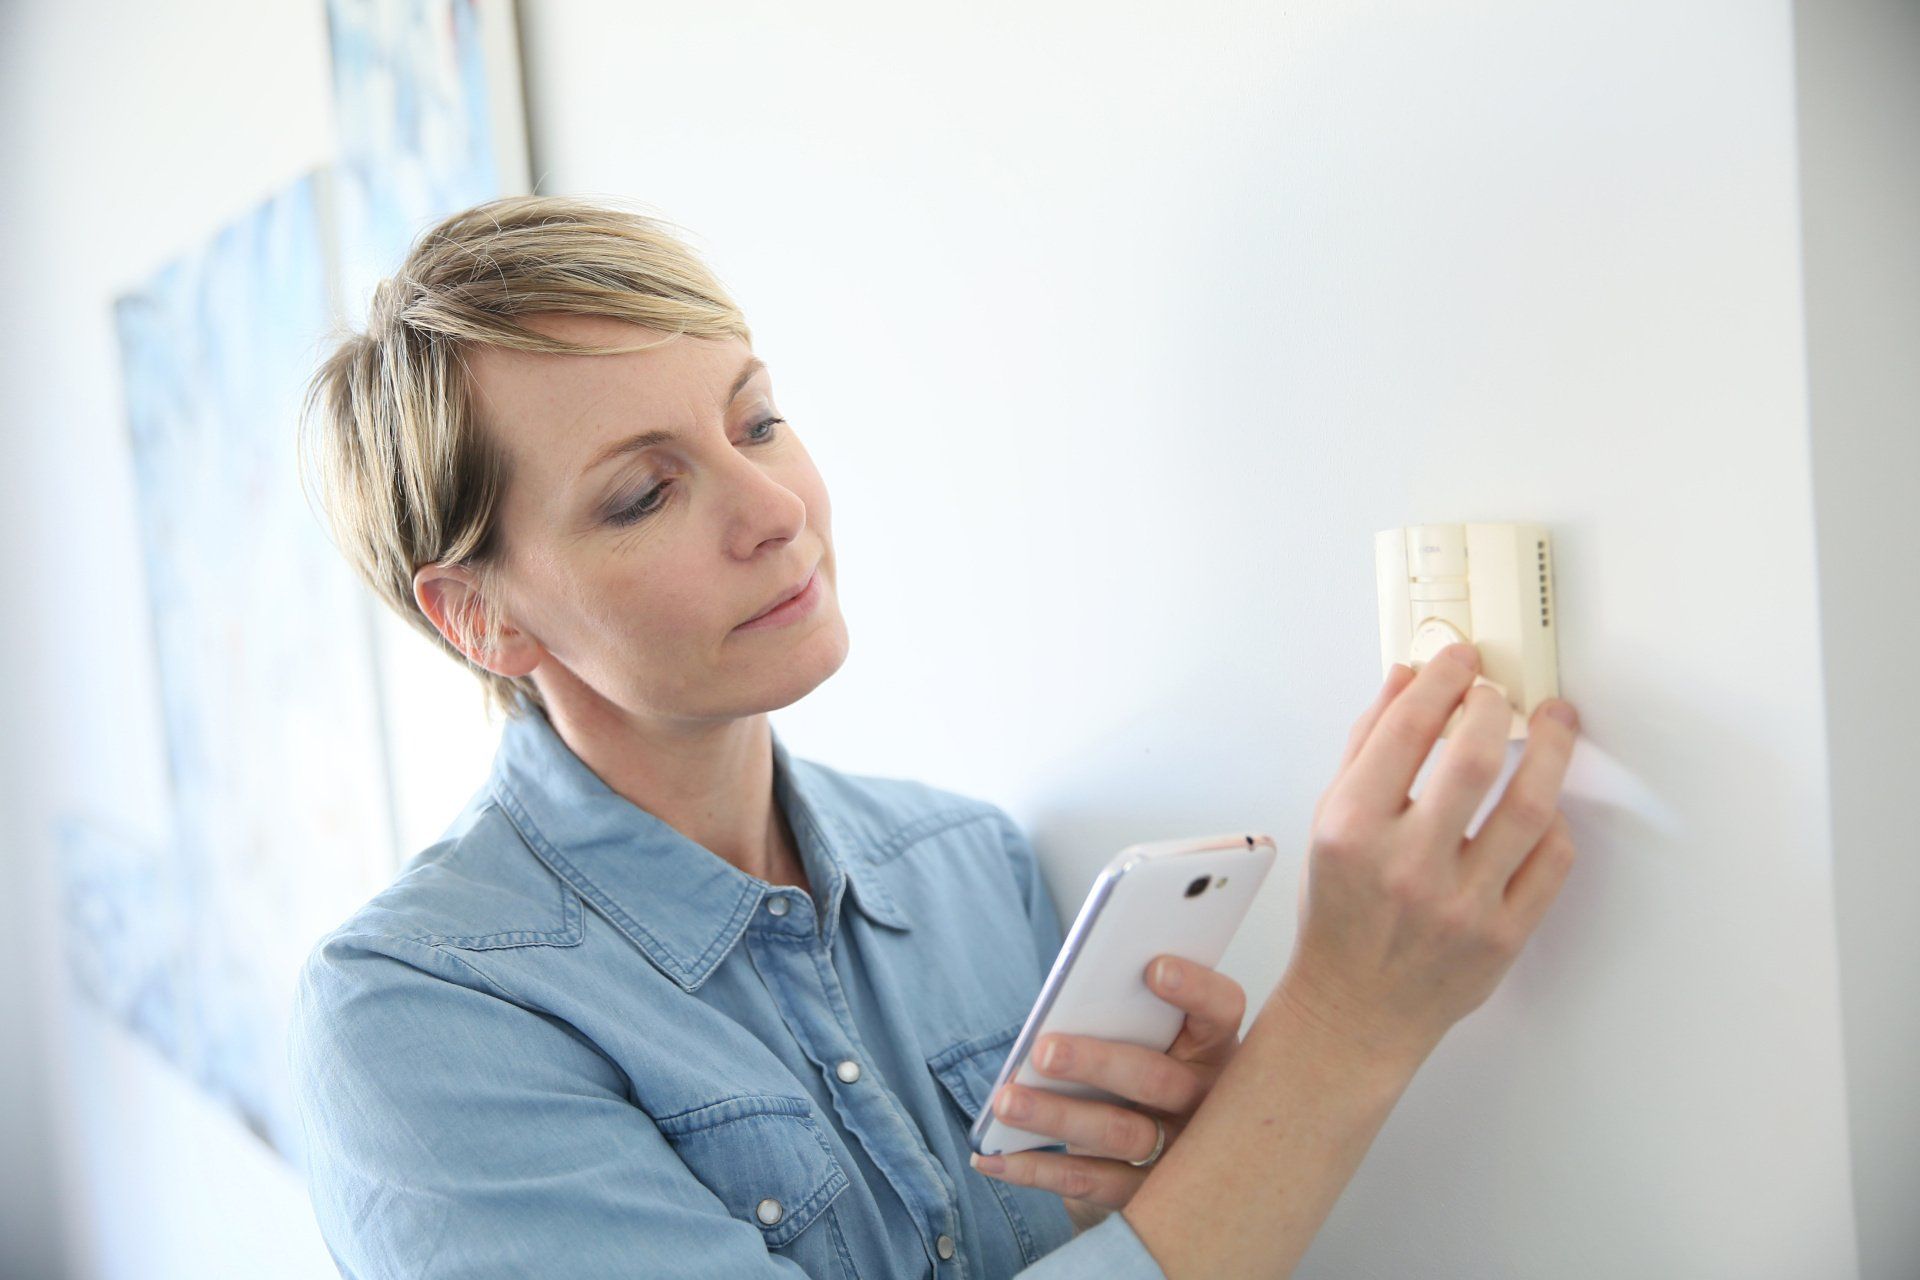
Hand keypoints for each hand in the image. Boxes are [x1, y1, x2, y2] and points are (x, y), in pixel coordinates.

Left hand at [968, 954, 1246, 1228]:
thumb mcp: (1152, 1044)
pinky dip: (1035, 1169)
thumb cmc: (1144, 1075)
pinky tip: (992, 1160)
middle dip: (1096, 1062)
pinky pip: (1090, 1184)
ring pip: (1121, 1133)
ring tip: (1006, 1102)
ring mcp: (1182, 1154)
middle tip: (1044, 1051)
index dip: (1195, 989)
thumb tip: (1065, 1003)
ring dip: (1057, 1116)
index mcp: (1212, 1048)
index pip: (1221, 1010)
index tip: (1153, 968)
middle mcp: (1206, 1101)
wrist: (1168, 1165)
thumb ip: (1126, 1019)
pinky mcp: (1148, 1196)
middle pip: (1157, 1079)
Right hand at [1283, 643, 1581, 1061]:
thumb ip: (1367, 747)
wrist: (1355, 1008)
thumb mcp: (1329, 822)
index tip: (1458, 659)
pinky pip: (1552, 862)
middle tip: (1500, 692)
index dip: (1440, 681)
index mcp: (1351, 831)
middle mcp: (1405, 866)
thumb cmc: (1340, 914)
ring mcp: (1460, 905)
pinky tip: (1544, 805)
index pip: (1404, 732)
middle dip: (1495, 706)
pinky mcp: (1504, 936)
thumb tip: (1407, 680)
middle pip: (1475, 759)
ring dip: (1552, 751)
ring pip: (1531, 808)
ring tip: (1556, 723)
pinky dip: (1555, 822)